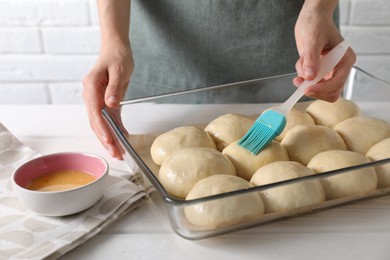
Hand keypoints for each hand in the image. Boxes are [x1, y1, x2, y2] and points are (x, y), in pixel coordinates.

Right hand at [82, 44, 132, 158]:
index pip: (95, 113)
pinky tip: (122, 138)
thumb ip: (114, 87)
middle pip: (96, 122)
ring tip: (119, 152)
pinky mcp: (104, 101)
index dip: (102, 129)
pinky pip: (109, 118)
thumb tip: (110, 104)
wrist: (116, 48)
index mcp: (91, 86)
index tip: (109, 141)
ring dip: (110, 138)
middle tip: (116, 153)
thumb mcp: (119, 70)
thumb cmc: (117, 56)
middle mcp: (91, 95)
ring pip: (101, 123)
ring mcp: (96, 99)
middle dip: (106, 139)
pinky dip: (115, 129)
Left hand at [294, 4, 355, 101]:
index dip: (322, 89)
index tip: (307, 89)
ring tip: (301, 65)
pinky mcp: (319, 70)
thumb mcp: (313, 41)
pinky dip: (302, 78)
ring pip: (319, 89)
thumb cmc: (317, 24)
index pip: (337, 83)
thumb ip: (312, 59)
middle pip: (331, 91)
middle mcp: (339, 67)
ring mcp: (329, 70)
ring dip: (306, 82)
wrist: (310, 18)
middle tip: (300, 83)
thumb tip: (310, 77)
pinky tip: (300, 64)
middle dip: (314, 89)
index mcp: (345, 60)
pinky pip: (310, 82)